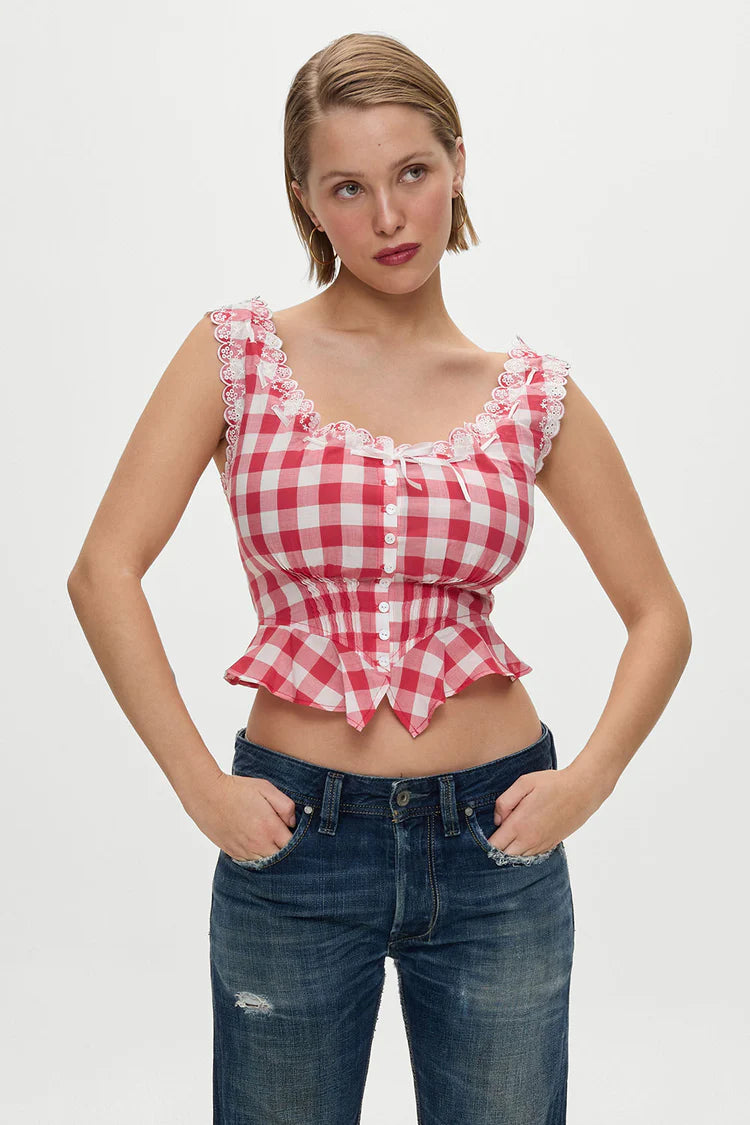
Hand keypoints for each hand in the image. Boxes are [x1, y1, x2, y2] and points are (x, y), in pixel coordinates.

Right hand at [182, 771, 297, 861]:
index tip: (292, 830)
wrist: (207, 795)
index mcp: (270, 827)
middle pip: (281, 857)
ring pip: (266, 863)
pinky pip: (251, 863)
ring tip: (269, 840)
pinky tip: (256, 844)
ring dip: (271, 854)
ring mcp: (245, 850)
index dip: (297, 839)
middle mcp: (258, 843)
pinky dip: (257, 857)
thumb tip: (292, 823)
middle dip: (286, 849)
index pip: (293, 844)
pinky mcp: (233, 853)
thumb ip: (285, 805)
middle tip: (282, 836)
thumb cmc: (237, 789)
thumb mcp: (266, 788)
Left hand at [487, 765, 606, 855]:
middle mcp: (530, 839)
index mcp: (519, 824)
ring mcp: (542, 844)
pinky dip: (524, 850)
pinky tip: (524, 837)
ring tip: (510, 834)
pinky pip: (532, 855)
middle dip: (497, 847)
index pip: (494, 844)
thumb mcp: (524, 783)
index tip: (485, 830)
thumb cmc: (553, 783)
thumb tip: (498, 820)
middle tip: (497, 831)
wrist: (583, 790)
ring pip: (519, 858)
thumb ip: (505, 801)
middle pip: (504, 855)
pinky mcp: (551, 844)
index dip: (486, 840)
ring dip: (511, 850)